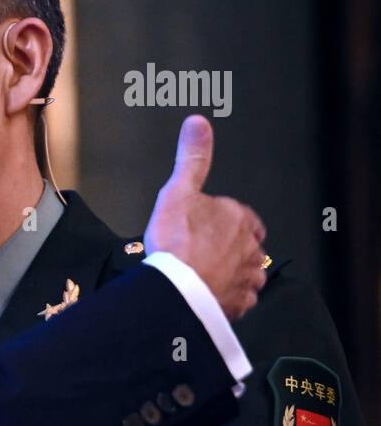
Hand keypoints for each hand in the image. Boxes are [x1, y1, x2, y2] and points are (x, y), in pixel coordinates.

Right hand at [145, 115, 267, 320]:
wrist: (176, 288)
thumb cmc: (176, 242)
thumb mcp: (178, 191)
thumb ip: (193, 158)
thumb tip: (198, 122)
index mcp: (239, 217)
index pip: (237, 215)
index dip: (218, 221)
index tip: (201, 227)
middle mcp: (250, 247)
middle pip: (242, 244)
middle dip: (227, 247)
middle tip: (198, 252)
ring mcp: (247, 276)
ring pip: (244, 271)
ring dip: (230, 272)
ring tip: (202, 274)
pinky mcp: (241, 302)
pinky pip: (239, 297)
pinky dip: (227, 296)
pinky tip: (207, 292)